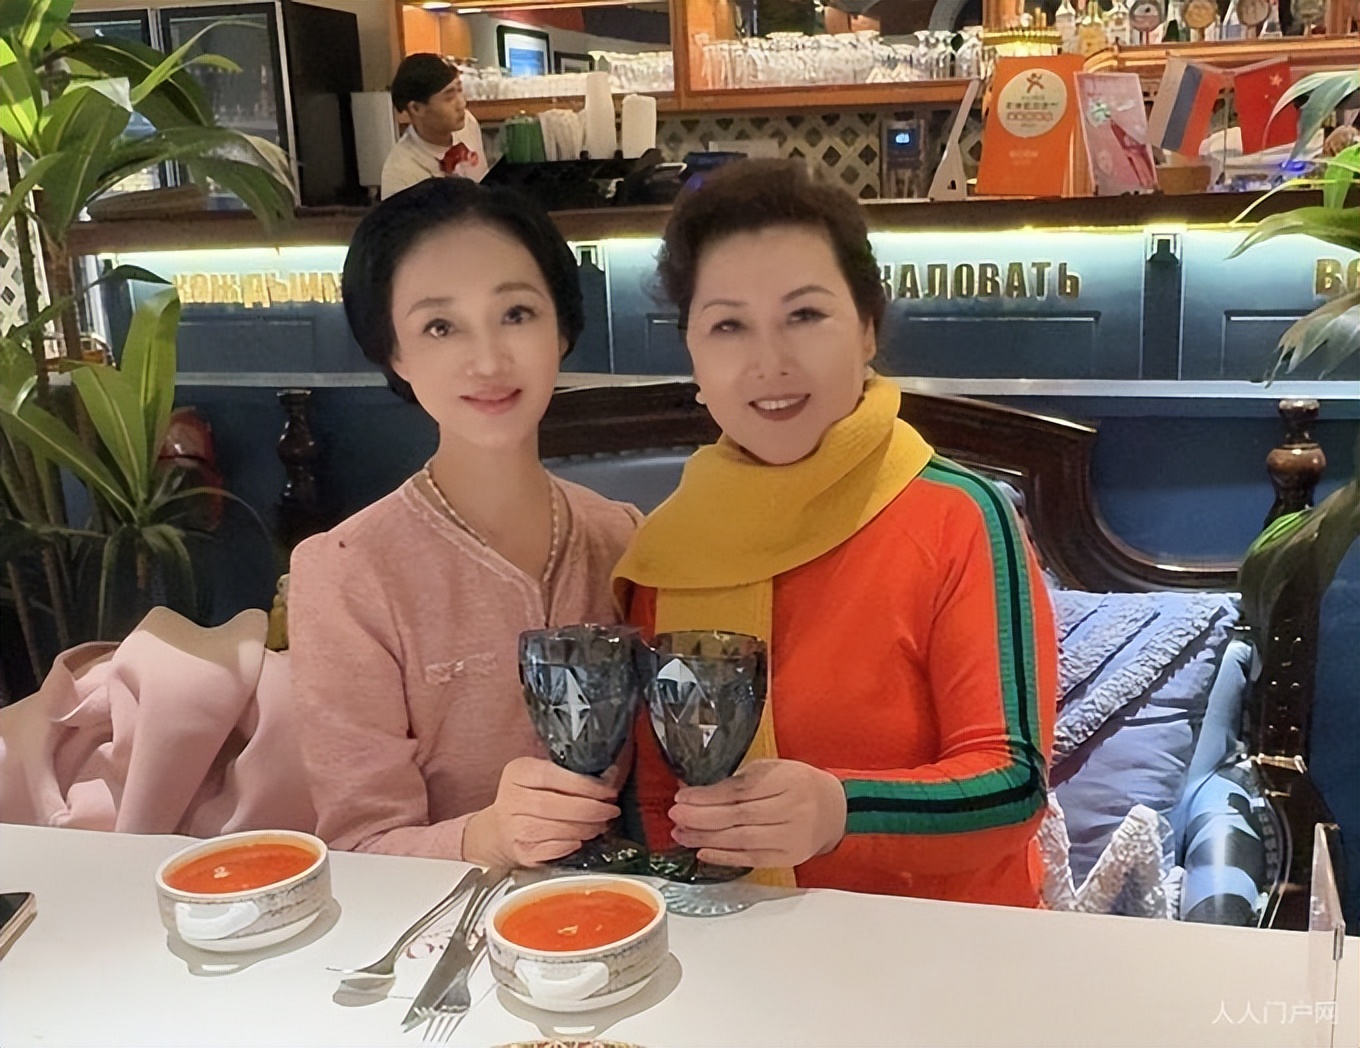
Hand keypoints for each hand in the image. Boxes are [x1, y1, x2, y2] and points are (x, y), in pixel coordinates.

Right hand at [462, 756, 623, 866]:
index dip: (584, 785)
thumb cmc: (529, 799)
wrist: (499, 831)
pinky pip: (552, 849)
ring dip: (585, 828)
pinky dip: (571, 845)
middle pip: (554, 805)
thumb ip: (571, 774)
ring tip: (600, 825)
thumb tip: (612, 775)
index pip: (552, 775)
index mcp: (519, 773)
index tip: (608, 791)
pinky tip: (582, 840)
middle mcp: (512, 800)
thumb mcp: (541, 777)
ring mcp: (514, 828)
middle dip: (590, 809)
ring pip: (555, 829)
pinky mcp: (521, 852)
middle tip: (610, 811)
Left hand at [668, 759, 846, 868]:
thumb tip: (694, 792)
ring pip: (742, 840)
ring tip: (680, 834)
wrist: (833, 810)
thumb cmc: (797, 785)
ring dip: (706, 838)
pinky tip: (702, 852)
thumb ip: (738, 780)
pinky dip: (724, 857)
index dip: (707, 796)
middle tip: (675, 816)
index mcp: (787, 780)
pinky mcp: (788, 857)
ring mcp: (791, 837)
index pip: (740, 790)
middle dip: (701, 817)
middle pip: (739, 816)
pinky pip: (751, 859)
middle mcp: (792, 810)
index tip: (682, 796)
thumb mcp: (772, 770)